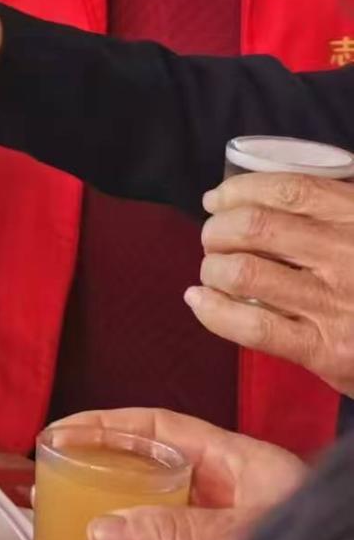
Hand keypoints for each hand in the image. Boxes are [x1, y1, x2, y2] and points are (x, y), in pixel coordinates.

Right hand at [53, 407, 307, 539]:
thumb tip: (106, 530)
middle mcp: (232, 493)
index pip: (161, 425)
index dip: (106, 423)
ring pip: (157, 512)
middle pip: (152, 467)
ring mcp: (227, 528)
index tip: (61, 430)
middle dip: (102, 468)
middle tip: (57, 476)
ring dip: (116, 516)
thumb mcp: (248, 531)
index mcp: (243, 464)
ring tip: (76, 521)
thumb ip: (181, 533)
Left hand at [191, 172, 353, 396]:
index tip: (216, 200)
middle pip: (254, 227)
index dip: (237, 190)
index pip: (287, 190)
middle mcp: (348, 255)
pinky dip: (212, 310)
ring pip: (243, 273)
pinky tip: (199, 300)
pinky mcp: (327, 350)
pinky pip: (252, 325)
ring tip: (212, 273)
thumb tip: (263, 196)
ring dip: (212, 269)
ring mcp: (337, 304)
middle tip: (212, 241)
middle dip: (216, 231)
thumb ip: (337, 212)